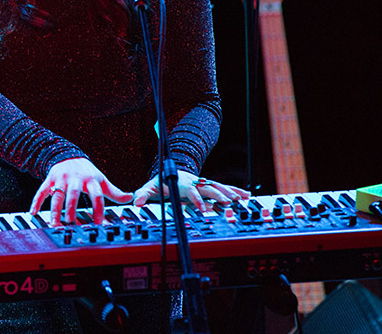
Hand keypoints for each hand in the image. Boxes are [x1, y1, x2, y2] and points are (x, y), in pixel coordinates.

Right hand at [30, 157, 133, 225]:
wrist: (68, 155)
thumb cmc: (86, 172)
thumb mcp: (101, 180)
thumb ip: (114, 191)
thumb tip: (130, 198)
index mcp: (90, 180)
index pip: (96, 195)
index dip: (98, 209)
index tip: (98, 222)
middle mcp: (75, 179)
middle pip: (73, 194)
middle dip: (71, 208)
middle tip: (70, 222)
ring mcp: (61, 179)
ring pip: (56, 194)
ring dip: (55, 209)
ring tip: (54, 223)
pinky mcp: (49, 179)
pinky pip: (41, 191)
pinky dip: (36, 201)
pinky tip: (33, 213)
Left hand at [132, 170, 249, 213]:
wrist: (167, 172)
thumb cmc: (159, 183)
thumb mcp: (148, 188)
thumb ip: (142, 195)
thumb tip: (135, 202)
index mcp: (180, 183)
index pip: (190, 191)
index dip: (196, 200)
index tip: (202, 210)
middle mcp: (193, 181)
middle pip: (208, 188)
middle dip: (218, 195)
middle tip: (228, 204)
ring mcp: (201, 183)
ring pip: (217, 186)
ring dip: (230, 192)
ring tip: (242, 199)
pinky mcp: (207, 185)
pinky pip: (222, 187)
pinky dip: (234, 190)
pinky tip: (245, 195)